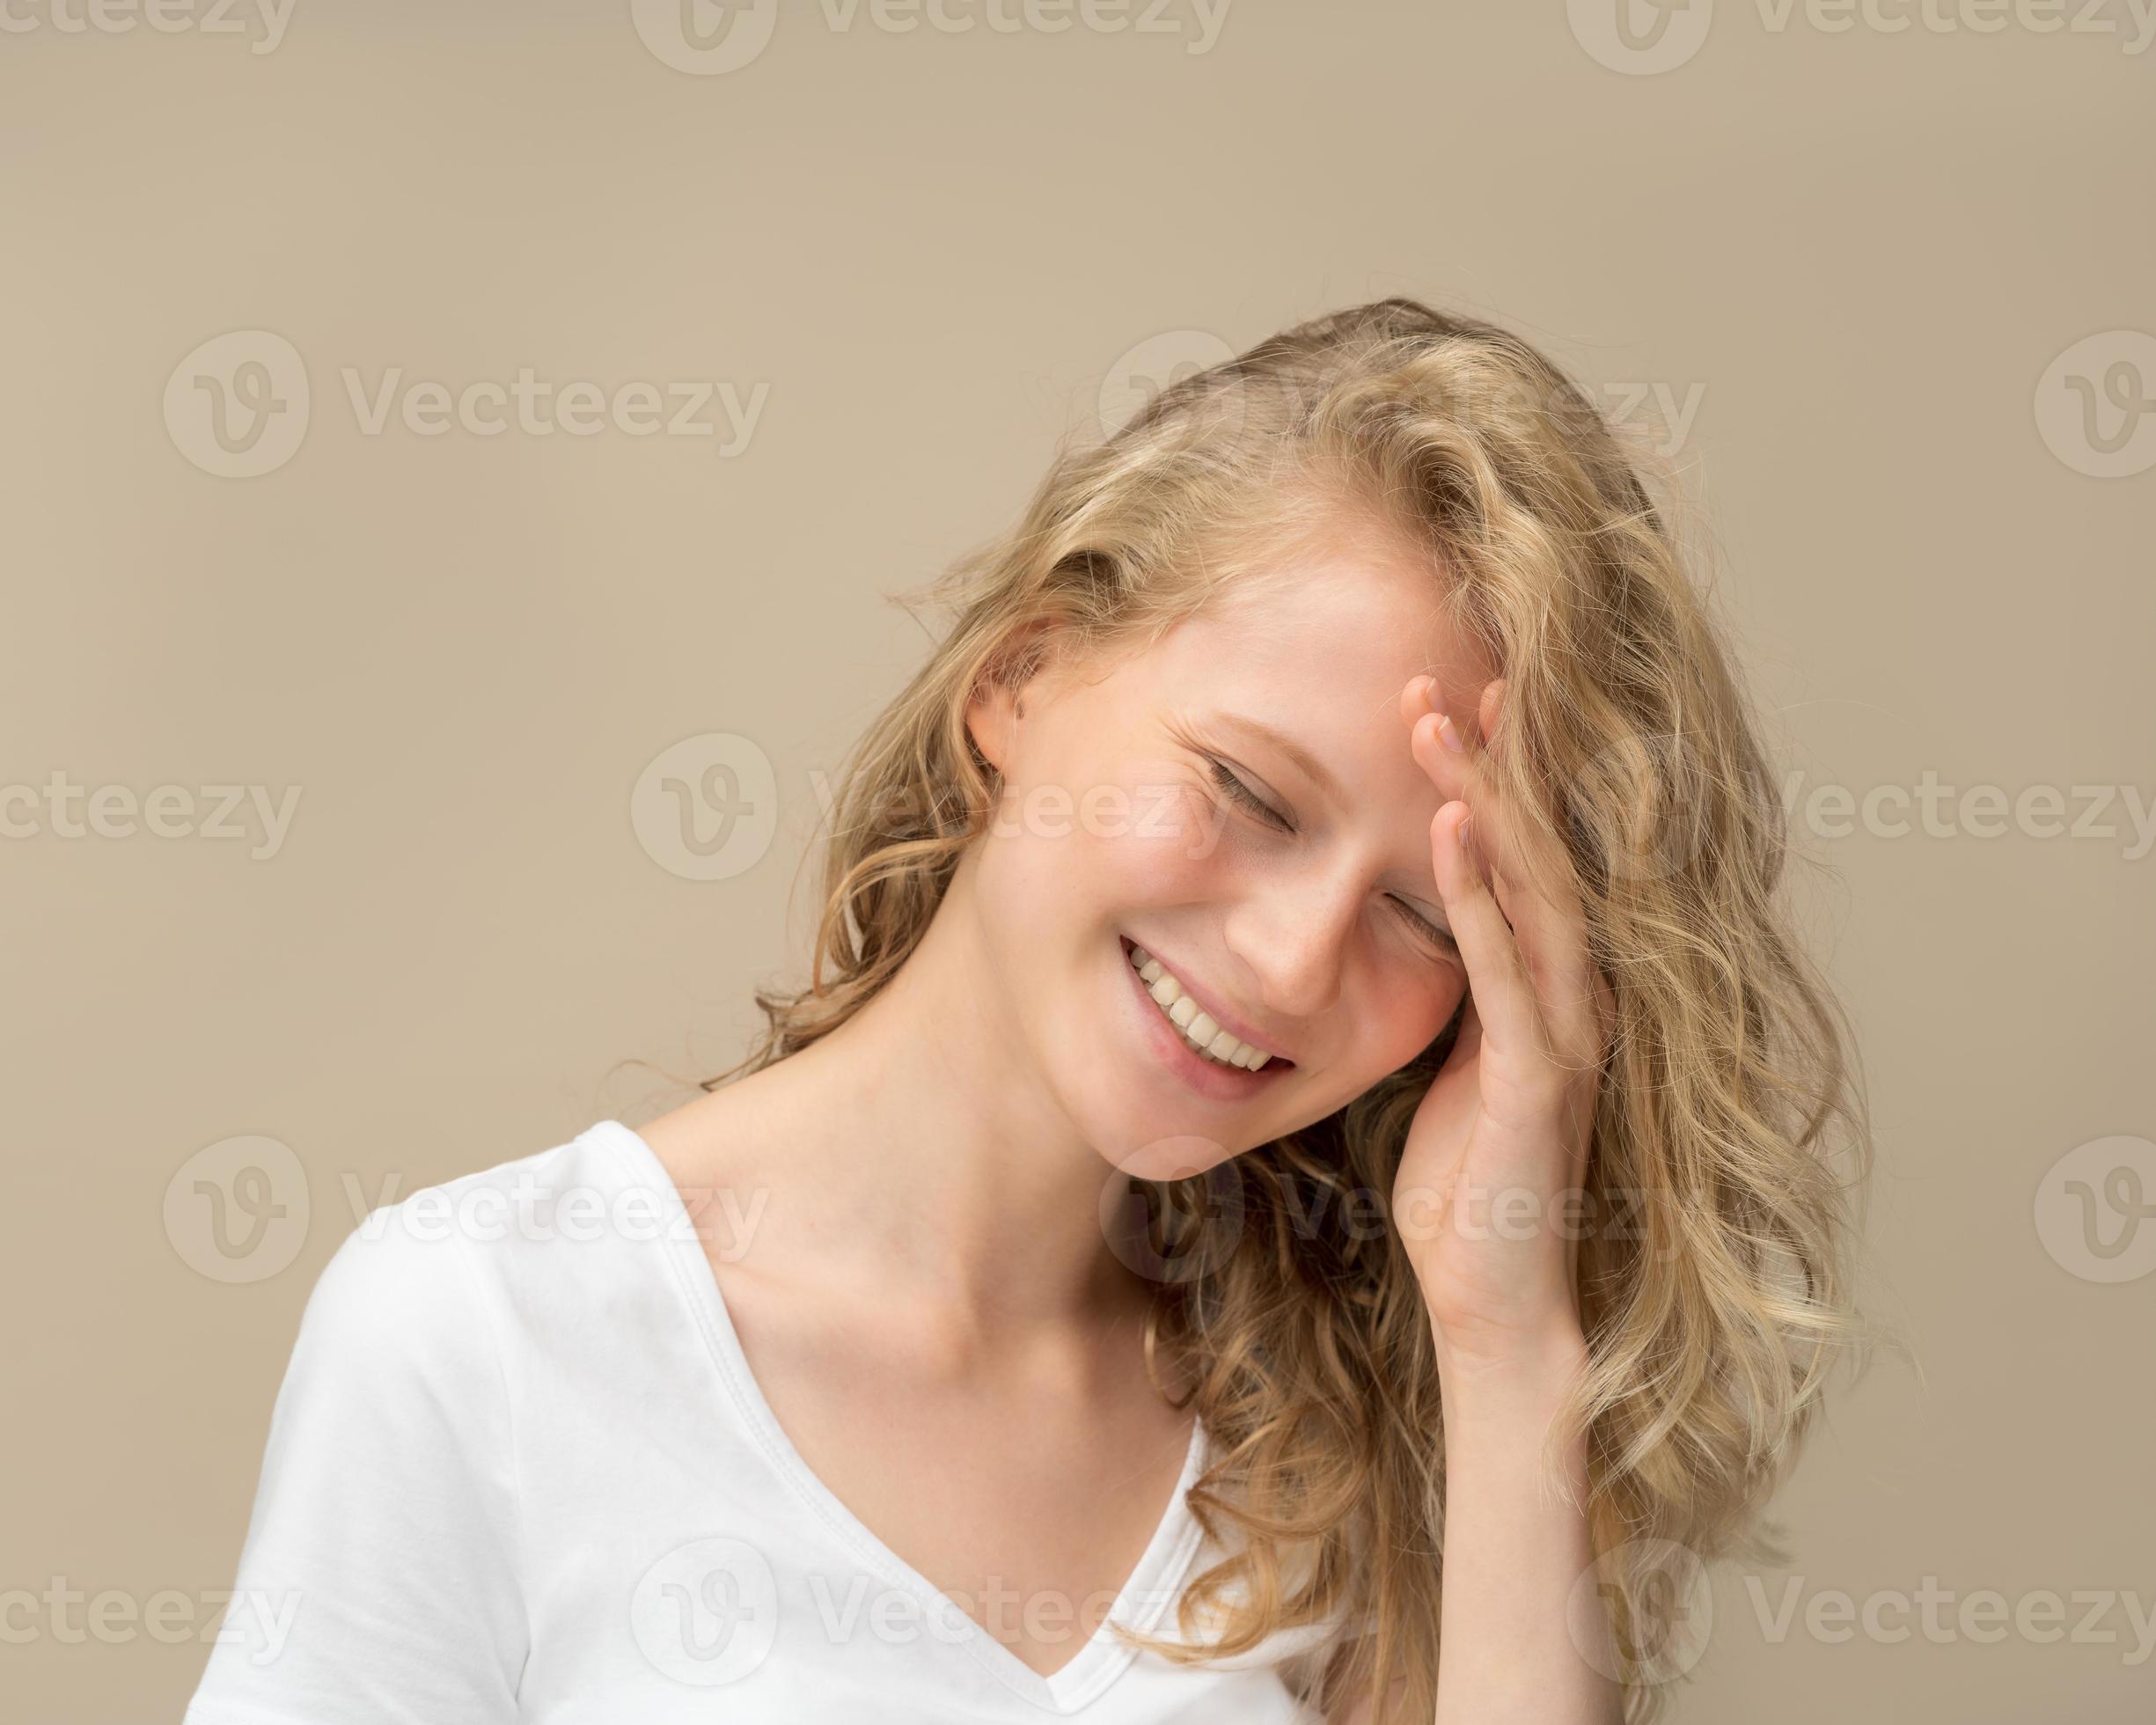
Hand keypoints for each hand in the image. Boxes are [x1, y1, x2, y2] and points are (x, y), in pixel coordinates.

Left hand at [1393, 674, 1614, 1373]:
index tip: (1460, 705)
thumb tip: (1428, 933)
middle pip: (1539, 852)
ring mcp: (1567, 1031)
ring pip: (1529, 889)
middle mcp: (1575, 996)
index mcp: (1552, 991)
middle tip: (1445, 677)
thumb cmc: (1471, 1186)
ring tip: (1437, 722)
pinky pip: (1505, 965)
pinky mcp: (1540, 1074)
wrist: (1497, 1298)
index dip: (1501, 782)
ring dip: (1484, 798)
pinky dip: (1479, 893)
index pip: (1530, 863)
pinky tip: (1451, 828)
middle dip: (1495, 762)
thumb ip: (1463, 999)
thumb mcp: (1458, 1070)